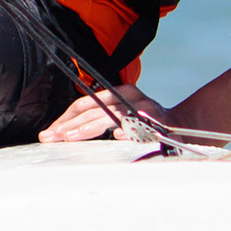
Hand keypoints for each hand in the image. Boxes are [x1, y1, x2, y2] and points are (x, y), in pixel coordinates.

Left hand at [38, 83, 169, 142]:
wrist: (178, 124)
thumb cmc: (144, 121)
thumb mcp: (120, 114)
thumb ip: (98, 119)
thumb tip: (67, 131)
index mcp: (117, 92)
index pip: (85, 102)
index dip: (66, 117)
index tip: (51, 131)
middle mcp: (128, 96)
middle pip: (92, 109)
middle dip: (70, 124)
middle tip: (54, 136)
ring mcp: (142, 107)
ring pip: (109, 116)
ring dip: (88, 128)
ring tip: (71, 137)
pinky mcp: (156, 120)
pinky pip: (139, 125)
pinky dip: (128, 130)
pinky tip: (117, 136)